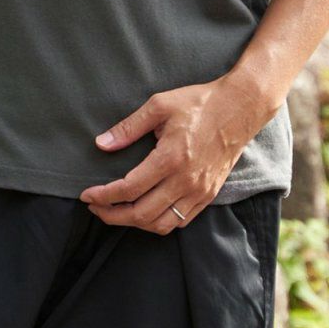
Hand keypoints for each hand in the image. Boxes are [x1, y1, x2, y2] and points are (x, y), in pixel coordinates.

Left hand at [81, 73, 270, 232]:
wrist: (241, 108)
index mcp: (170, 158)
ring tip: (117, 212)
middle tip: (95, 208)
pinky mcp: (209, 195)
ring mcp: (199, 191)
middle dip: (112, 215)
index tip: (87, 195)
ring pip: (160, 224)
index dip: (103, 196)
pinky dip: (158, 223)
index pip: (129, 189)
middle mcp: (185, 180)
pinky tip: (145, 212)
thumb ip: (129, 127)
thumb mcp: (160, 105)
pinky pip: (180, 222)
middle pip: (141, 214)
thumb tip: (101, 144)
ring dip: (134, 223)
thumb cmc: (200, 103)